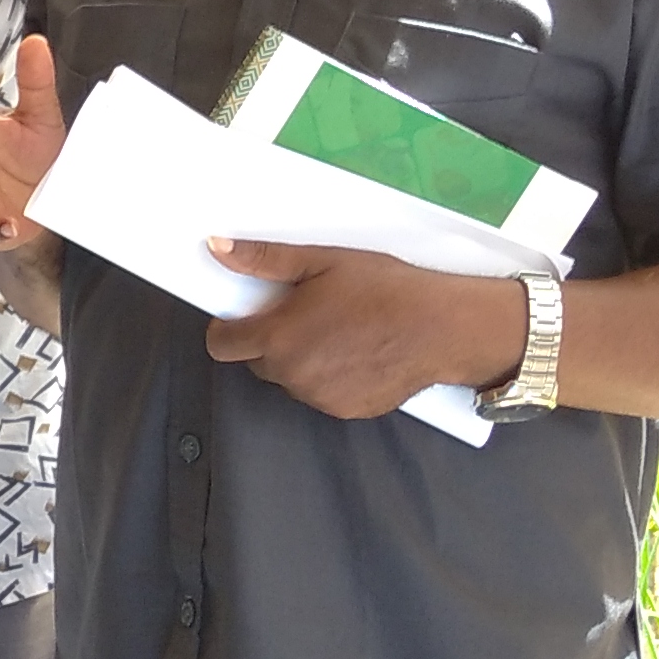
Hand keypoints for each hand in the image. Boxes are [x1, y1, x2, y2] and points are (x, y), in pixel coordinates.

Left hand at [200, 238, 525, 419]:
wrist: (442, 327)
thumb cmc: (382, 288)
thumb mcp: (321, 262)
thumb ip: (264, 259)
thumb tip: (217, 247)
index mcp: (277, 339)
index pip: (223, 345)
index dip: (228, 327)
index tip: (246, 314)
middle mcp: (292, 376)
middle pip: (257, 363)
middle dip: (269, 341)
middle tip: (303, 315)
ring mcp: (320, 399)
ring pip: (291, 380)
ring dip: (299, 361)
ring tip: (336, 332)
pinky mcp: (347, 411)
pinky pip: (322, 394)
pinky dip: (329, 378)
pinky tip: (357, 354)